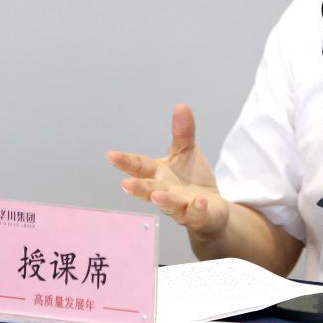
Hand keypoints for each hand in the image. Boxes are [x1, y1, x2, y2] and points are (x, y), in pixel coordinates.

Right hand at [107, 104, 228, 237]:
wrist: (211, 208)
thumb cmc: (192, 181)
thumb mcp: (186, 151)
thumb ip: (183, 132)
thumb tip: (181, 106)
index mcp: (158, 174)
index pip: (140, 166)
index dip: (125, 161)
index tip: (111, 155)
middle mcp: (165, 192)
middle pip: (149, 189)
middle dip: (138, 187)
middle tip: (126, 184)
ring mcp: (180, 206)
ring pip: (170, 205)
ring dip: (164, 201)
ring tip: (157, 196)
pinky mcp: (198, 216)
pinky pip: (196, 214)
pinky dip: (197, 209)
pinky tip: (199, 201)